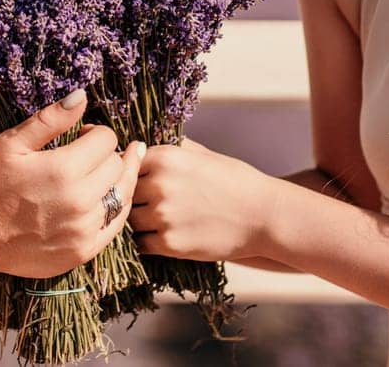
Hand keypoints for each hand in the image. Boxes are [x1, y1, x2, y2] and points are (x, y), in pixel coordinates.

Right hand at [0, 89, 145, 278]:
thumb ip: (50, 119)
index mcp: (64, 169)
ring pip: (122, 195)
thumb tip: (81, 96)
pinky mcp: (84, 250)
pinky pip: (116, 224)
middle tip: (89, 155)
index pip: (106, 140)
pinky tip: (109, 198)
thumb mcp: (12, 143)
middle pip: (117, 166)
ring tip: (111, 170)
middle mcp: (80, 200)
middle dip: (107, 155)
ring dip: (117, 180)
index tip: (83, 135)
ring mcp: (84, 228)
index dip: (96, 133)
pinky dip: (116, 208)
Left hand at [130, 137, 273, 261]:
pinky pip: (141, 243)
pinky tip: (160, 236)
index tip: (137, 182)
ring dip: (138, 221)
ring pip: (129, 220)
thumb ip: (170, 150)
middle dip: (132, 198)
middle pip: (124, 193)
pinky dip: (147, 241)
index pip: (125, 165)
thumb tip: (140, 145)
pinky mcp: (169, 244)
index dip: (129, 174)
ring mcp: (162, 216)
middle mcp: (159, 184)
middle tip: (144, 204)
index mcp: (164, 157)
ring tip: (155, 221)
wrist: (264, 216)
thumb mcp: (203, 154)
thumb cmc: (235, 181)